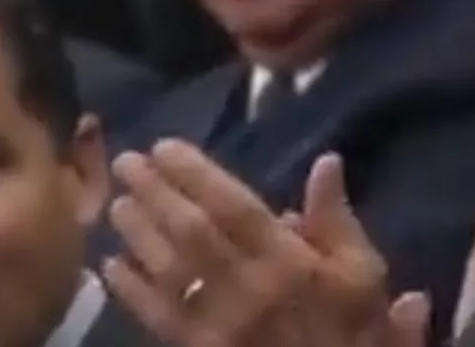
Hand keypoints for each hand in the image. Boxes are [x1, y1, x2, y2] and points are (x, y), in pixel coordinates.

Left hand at [103, 141, 409, 346]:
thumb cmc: (350, 334)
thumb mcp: (364, 276)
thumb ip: (338, 221)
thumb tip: (326, 162)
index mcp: (291, 262)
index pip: (235, 207)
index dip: (196, 174)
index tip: (164, 147)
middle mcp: (249, 287)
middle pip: (191, 231)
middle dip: (155, 193)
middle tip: (126, 162)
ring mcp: (219, 324)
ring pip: (169, 269)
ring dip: (138, 234)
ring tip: (116, 204)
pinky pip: (158, 317)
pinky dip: (131, 291)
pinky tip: (110, 266)